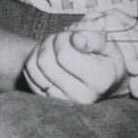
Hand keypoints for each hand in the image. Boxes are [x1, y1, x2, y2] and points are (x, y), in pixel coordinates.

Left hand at [22, 11, 137, 102]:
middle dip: (51, 41)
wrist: (104, 79)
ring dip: (42, 48)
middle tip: (62, 38)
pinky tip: (49, 56)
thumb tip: (76, 40)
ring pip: (35, 66)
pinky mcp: (49, 101)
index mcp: (100, 80)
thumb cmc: (106, 57)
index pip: (64, 55)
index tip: (73, 36)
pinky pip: (29, 74)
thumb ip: (94, 37)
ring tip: (56, 46)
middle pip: (46, 60)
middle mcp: (82, 97)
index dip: (64, 38)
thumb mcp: (109, 43)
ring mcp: (64, 102)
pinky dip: (34, 59)